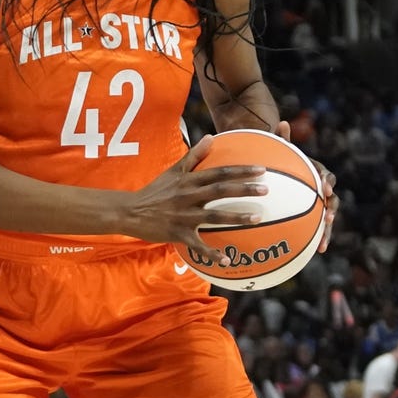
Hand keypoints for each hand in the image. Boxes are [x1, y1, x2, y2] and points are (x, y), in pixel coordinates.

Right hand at [125, 134, 267, 264]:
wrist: (131, 211)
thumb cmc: (155, 191)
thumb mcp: (172, 170)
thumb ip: (193, 155)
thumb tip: (211, 137)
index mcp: (188, 181)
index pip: (218, 173)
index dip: (239, 171)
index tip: (260, 170)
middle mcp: (188, 196)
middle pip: (219, 191)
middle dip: (244, 189)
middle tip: (266, 189)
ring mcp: (184, 216)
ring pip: (214, 216)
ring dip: (236, 217)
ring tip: (257, 218)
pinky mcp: (178, 233)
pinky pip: (198, 245)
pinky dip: (212, 253)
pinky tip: (228, 260)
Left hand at [275, 121, 338, 252]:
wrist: (280, 171)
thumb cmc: (278, 159)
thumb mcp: (278, 149)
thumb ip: (281, 139)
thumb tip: (282, 123)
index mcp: (316, 172)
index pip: (326, 175)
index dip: (327, 181)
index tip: (325, 188)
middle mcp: (321, 188)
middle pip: (332, 200)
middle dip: (331, 211)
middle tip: (328, 218)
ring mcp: (317, 204)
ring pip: (327, 217)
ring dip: (326, 230)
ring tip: (322, 242)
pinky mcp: (312, 216)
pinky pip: (317, 228)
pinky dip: (318, 238)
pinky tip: (316, 252)